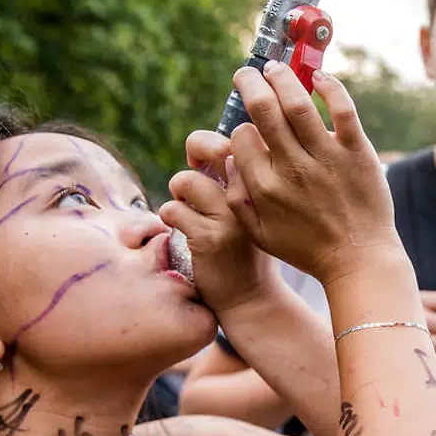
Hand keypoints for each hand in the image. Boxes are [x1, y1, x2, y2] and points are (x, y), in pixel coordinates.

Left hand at [161, 138, 279, 315]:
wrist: (252, 298)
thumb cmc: (245, 248)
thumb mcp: (249, 208)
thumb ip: (234, 178)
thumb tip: (202, 150)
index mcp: (264, 182)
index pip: (236, 137)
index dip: (211, 146)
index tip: (209, 165)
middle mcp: (253, 194)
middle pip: (211, 146)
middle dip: (196, 150)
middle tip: (196, 169)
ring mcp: (232, 216)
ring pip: (186, 180)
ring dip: (179, 194)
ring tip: (190, 211)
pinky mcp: (211, 238)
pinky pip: (173, 210)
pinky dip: (171, 217)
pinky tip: (185, 231)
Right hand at [217, 62, 400, 285]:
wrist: (359, 260)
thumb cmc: (308, 249)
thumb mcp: (261, 235)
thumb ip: (237, 200)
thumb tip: (229, 162)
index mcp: (265, 188)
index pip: (241, 138)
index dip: (241, 128)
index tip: (249, 127)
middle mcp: (292, 168)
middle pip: (263, 110)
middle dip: (250, 84)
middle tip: (247, 75)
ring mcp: (327, 158)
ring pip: (298, 104)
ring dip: (282, 78)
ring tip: (274, 68)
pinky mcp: (358, 153)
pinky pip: (343, 111)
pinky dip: (330, 88)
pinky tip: (319, 77)